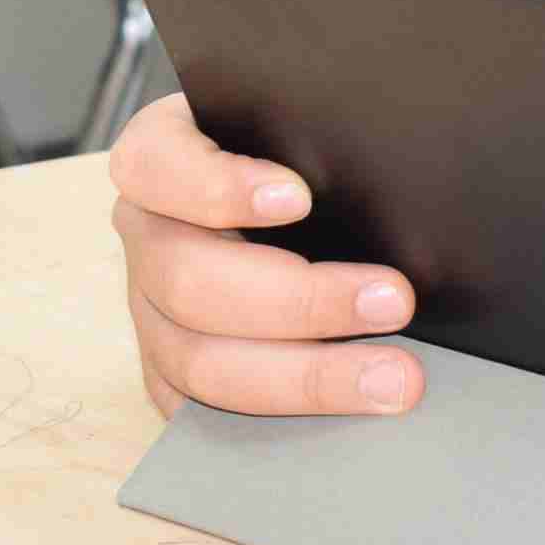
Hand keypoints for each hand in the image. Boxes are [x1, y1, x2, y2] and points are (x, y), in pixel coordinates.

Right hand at [108, 94, 420, 420]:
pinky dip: (280, 418)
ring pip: (200, 361)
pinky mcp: (171, 372)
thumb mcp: (302, 126)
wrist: (301, 207)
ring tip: (392, 376)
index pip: (157, 166)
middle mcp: (148, 236)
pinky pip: (207, 414)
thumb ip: (323, 142)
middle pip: (189, 281)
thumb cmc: (303, 155)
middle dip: (301, 301)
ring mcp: (151, 310)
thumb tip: (396, 171)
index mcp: (160, 160)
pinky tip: (348, 414)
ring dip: (306, 375)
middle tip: (393, 301)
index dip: (218, 187)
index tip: (299, 197)